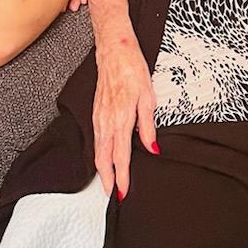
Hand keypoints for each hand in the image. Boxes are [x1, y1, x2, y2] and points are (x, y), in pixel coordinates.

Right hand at [93, 19, 156, 199]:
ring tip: (108, 183)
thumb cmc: (133, 69)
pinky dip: (98, 154)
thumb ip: (148, 125)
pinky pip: (96, 139)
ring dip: (102, 169)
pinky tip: (103, 158)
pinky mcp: (95, 112)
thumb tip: (152, 148)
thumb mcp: (148, 96)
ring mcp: (98, 117)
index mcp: (121, 119)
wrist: (114, 50)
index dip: (122, 177)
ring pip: (98, 150)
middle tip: (113, 197)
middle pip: (103, 159)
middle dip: (107, 180)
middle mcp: (106, 121)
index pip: (121, 157)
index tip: (124, 193)